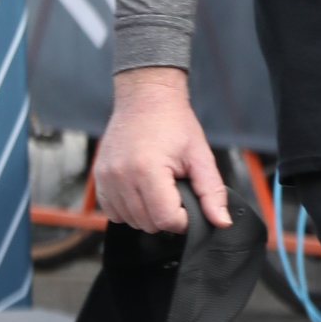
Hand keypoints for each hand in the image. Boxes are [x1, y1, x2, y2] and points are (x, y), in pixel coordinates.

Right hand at [93, 66, 231, 233]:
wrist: (146, 98)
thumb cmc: (173, 122)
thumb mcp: (200, 156)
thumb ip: (212, 192)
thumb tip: (221, 222)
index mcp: (147, 170)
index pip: (166, 219)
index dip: (184, 219)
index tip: (189, 205)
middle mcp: (122, 176)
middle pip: (148, 224)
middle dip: (167, 216)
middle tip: (176, 192)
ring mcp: (107, 178)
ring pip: (130, 221)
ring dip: (148, 214)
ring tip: (159, 189)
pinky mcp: (99, 178)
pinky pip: (113, 212)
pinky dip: (129, 210)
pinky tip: (142, 191)